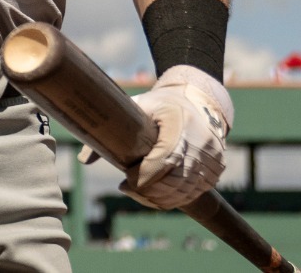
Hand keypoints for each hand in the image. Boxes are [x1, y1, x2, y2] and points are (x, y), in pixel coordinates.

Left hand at [121, 65, 232, 208]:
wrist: (198, 101)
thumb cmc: (161, 104)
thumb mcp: (138, 106)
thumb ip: (112, 128)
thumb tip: (84, 159)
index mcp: (179, 123)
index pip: (165, 159)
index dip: (144, 176)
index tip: (125, 180)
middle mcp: (201, 143)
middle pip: (174, 181)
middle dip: (147, 191)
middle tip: (127, 187)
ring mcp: (212, 159)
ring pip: (184, 192)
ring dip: (158, 198)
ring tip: (138, 191)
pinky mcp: (216, 171)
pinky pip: (193, 194)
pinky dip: (173, 199)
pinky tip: (155, 195)